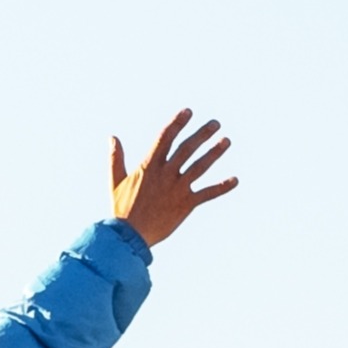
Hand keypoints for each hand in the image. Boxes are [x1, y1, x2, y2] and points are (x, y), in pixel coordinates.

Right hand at [105, 111, 238, 248]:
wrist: (130, 236)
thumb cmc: (122, 209)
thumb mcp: (115, 181)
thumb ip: (116, 159)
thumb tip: (112, 137)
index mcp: (149, 166)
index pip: (165, 138)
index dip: (177, 123)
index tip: (188, 111)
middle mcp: (166, 174)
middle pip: (187, 148)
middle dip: (202, 134)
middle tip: (216, 123)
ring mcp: (178, 189)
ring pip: (200, 166)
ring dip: (214, 152)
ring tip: (227, 140)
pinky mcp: (186, 204)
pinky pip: (207, 194)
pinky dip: (222, 187)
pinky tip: (235, 180)